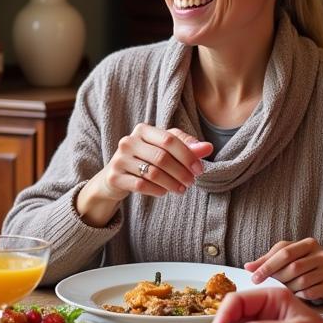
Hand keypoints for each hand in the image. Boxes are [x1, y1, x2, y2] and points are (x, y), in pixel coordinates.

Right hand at [77, 125, 212, 226]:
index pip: (169, 139)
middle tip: (191, 182)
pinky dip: (157, 190)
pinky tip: (164, 192)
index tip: (199, 169)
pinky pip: (141, 185)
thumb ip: (186, 147)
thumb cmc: (145, 159)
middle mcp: (128, 141)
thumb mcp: (164, 149)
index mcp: (142, 130)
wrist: (115, 177)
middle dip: (181, 172)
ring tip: (181, 189)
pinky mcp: (114, 177)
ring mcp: (119, 159)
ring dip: (172, 183)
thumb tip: (208, 148)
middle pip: (162, 157)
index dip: (187, 155)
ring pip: (152, 173)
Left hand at [244, 237, 322, 301]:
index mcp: (308, 244)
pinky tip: (296, 295)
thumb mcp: (287, 256)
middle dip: (278, 278)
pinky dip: (299, 296)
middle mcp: (321, 255)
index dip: (267, 266)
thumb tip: (248, 267)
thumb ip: (267, 260)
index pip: (284, 253)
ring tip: (284, 289)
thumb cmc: (303, 262)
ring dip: (288, 288)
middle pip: (293, 268)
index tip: (254, 278)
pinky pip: (311, 293)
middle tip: (270, 284)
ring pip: (302, 282)